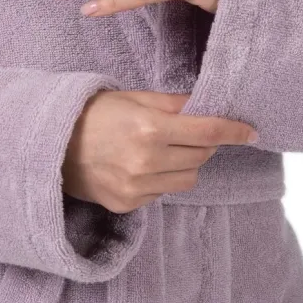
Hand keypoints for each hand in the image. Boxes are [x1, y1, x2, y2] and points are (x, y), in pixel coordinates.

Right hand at [62, 90, 257, 213]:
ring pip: (188, 179)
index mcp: (149, 128)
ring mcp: (136, 187)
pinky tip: (144, 165)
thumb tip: (205, 105)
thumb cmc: (92, 114)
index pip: (208, 131)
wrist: (52, 145)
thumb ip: (172, 103)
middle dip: (206, 142)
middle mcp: (146, 161)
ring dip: (187, 163)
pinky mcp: (128, 204)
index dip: (234, 130)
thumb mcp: (132, 97)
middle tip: (194, 131)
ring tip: (165, 149)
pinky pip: (163, 192)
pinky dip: (164, 178)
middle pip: (202, 156)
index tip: (251, 132)